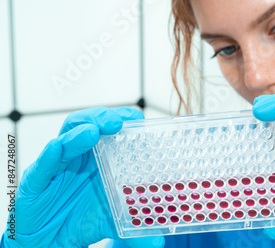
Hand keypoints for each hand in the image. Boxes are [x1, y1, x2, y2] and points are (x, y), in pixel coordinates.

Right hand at [2, 107, 164, 247]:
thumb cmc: (82, 218)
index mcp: (100, 157)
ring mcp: (58, 164)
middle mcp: (80, 155)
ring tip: (93, 131)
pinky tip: (57, 147)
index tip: (138, 118)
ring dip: (80, 131)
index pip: (111, 129)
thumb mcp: (112, 221)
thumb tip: (158, 240)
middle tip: (116, 122)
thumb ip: (135, 230)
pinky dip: (51, 155)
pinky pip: (44, 164)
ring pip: (66, 137)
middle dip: (102, 118)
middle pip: (89, 124)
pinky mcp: (37, 179)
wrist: (50, 240)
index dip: (124, 119)